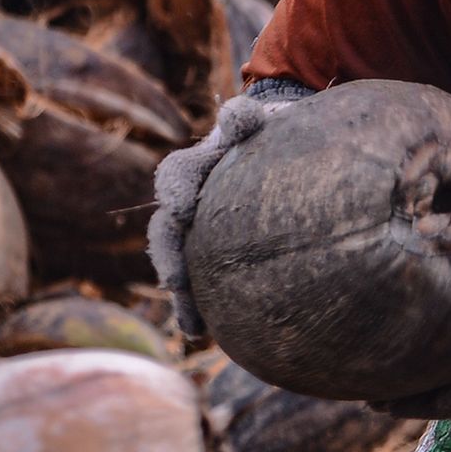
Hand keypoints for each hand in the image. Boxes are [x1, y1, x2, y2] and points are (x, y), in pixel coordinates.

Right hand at [148, 81, 310, 339]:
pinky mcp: (213, 259)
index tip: (182, 209)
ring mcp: (200, 233)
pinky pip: (200, 288)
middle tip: (175, 278)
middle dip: (169, 255)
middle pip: (167, 229)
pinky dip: (194, 310)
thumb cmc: (273, 130)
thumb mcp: (263, 120)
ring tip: (190, 320)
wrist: (283, 146)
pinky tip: (200, 332)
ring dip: (180, 291)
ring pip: (178, 263)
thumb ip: (246, 120)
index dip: (175, 191)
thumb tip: (235, 118)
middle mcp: (192, 202)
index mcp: (200, 166)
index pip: (176, 175)